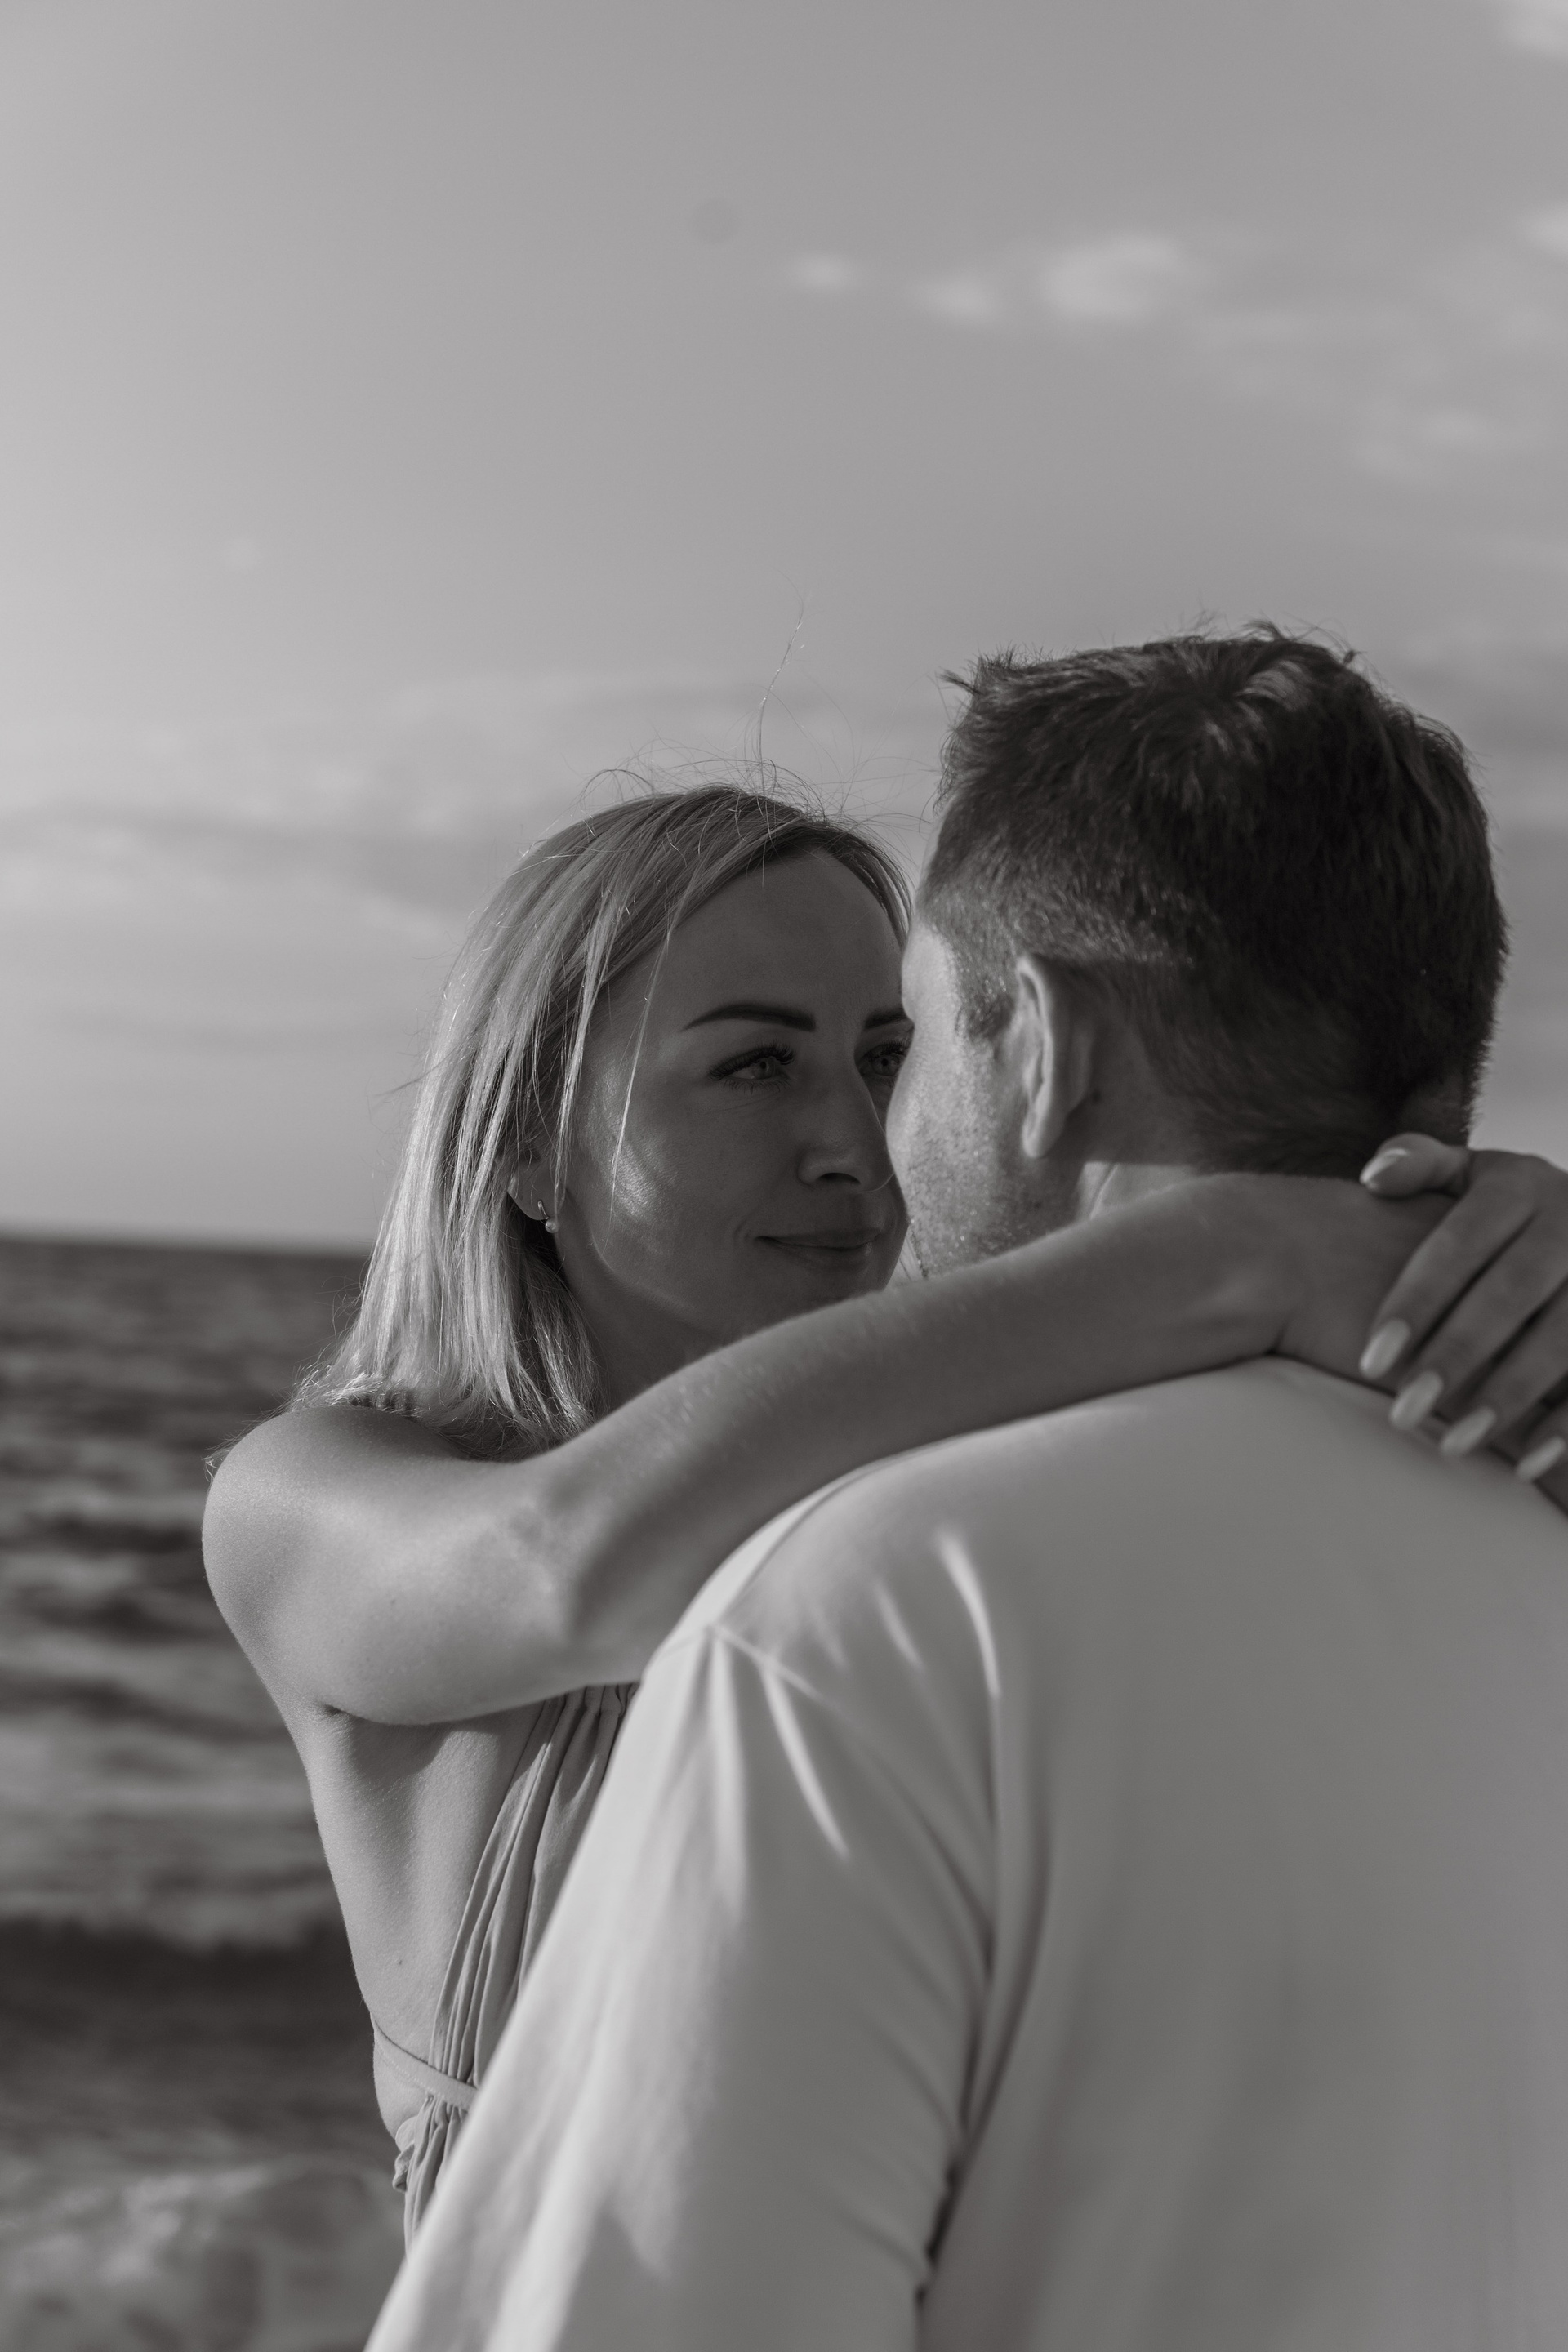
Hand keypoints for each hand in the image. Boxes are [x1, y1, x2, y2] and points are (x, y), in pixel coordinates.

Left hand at [1358, 1136, 1567, 1485]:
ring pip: (1563, 1338)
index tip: (1373, 1359)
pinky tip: (1529, 1463)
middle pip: (1510, 1295)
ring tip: (1456, 1442)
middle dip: (1457, 1356)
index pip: (1460, 1245)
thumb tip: (1373, 1177)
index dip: (1416, 1302)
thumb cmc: (1512, 1204)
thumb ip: (1421, 1164)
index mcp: (1520, 1185)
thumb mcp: (1474, 1170)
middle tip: (1404, 1410)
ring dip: (1511, 1395)